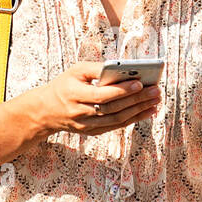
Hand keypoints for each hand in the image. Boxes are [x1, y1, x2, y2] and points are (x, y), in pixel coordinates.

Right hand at [33, 61, 161, 136]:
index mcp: (73, 95)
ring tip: (155, 100)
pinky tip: (147, 112)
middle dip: (137, 100)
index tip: (140, 82)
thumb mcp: (75, 71)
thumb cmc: (64, 85)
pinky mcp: (92, 132)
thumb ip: (97, 69)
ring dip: (139, 111)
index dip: (121, 90)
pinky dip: (133, 119)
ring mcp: (86, 126)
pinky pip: (116, 126)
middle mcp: (80, 113)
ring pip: (117, 120)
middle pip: (113, 108)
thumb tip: (123, 68)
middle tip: (156, 91)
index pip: (101, 95)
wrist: (45, 111)